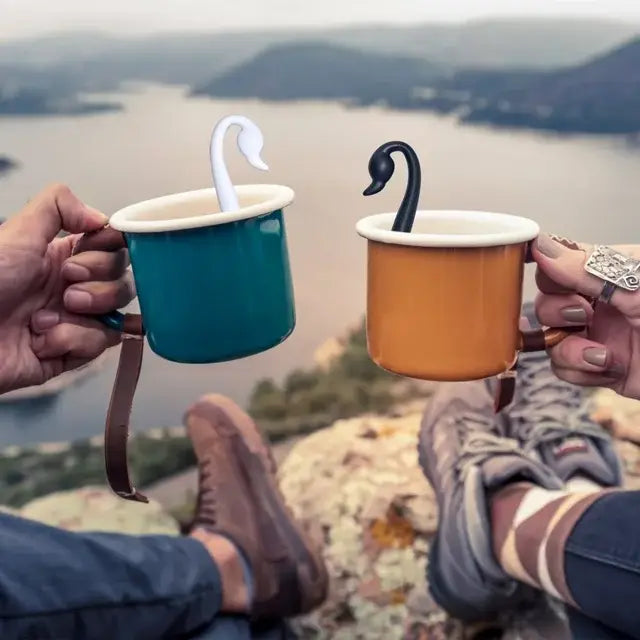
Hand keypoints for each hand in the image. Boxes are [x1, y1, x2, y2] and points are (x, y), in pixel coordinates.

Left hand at [0, 184, 134, 392]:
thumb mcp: (17, 231)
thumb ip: (58, 206)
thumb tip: (103, 218)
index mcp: (64, 257)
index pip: (115, 249)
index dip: (108, 253)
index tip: (79, 256)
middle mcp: (75, 287)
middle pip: (124, 282)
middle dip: (99, 285)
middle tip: (65, 287)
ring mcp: (76, 321)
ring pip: (117, 314)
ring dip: (87, 313)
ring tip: (46, 317)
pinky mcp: (72, 352)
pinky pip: (100, 343)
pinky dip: (72, 340)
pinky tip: (41, 339)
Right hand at [533, 233, 639, 398]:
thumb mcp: (635, 287)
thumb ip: (584, 268)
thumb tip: (541, 245)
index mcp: (611, 272)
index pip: (559, 264)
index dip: (547, 270)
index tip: (546, 274)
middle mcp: (600, 303)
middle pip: (547, 302)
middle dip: (557, 311)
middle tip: (584, 315)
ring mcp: (599, 336)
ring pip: (550, 339)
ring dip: (568, 348)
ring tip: (600, 353)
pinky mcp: (602, 368)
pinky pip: (564, 368)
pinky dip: (580, 370)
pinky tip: (608, 367)